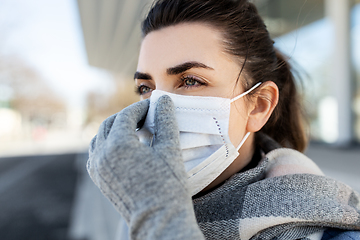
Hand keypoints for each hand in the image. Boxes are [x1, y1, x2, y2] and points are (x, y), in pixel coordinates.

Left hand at [87, 96, 203, 238]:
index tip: (153, 106)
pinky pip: (96, 152)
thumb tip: (163, 101)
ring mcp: (98, 168)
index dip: (141, 108)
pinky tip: (124, 145)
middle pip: (110, 123)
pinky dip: (107, 143)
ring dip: (115, 128)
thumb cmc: (168, 186)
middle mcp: (103, 154)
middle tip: (146, 116)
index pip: (127, 116)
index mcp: (119, 145)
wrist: (159, 221)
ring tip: (135, 129)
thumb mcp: (170, 150)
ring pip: (100, 136)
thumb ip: (165, 121)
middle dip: (127, 116)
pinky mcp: (99, 179)